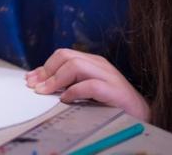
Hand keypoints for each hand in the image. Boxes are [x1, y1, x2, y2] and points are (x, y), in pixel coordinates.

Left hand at [26, 48, 150, 120]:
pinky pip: (91, 85)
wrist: (142, 116)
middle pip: (66, 56)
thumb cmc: (111, 104)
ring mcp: (109, 76)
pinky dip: (74, 91)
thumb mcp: (85, 90)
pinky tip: (65, 99)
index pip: (62, 55)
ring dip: (56, 79)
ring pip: (76, 65)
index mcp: (92, 62)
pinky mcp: (116, 91)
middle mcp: (99, 64)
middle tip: (35, 86)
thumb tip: (39, 83)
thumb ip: (67, 83)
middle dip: (47, 70)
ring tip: (45, 92)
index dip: (43, 67)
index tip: (29, 79)